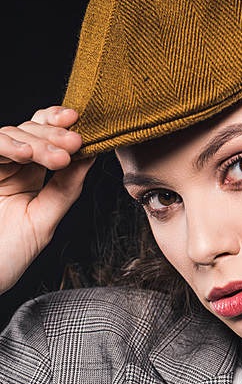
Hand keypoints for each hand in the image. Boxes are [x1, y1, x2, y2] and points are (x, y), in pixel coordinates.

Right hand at [0, 106, 94, 294]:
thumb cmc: (8, 254)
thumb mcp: (44, 220)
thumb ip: (65, 189)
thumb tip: (90, 158)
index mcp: (28, 175)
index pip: (45, 140)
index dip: (61, 128)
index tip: (83, 130)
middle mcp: (8, 166)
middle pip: (31, 131)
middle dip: (55, 134)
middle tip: (74, 142)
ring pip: (12, 135)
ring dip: (38, 142)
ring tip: (58, 157)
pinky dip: (8, 146)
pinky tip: (25, 154)